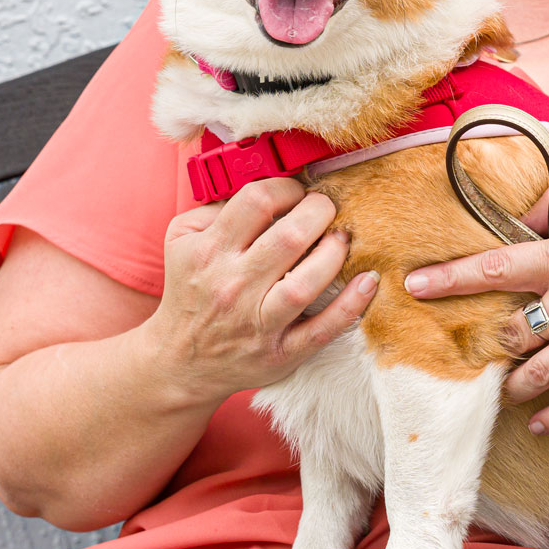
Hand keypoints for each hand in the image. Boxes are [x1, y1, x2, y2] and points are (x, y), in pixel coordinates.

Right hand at [150, 178, 377, 402]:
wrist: (180, 360)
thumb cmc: (190, 292)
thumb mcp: (181, 241)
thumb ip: (214, 208)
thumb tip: (263, 189)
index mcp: (209, 252)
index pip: (258, 201)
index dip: (288, 188)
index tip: (298, 193)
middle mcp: (233, 286)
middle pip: (290, 237)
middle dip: (320, 212)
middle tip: (328, 209)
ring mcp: (258, 322)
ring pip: (306, 282)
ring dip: (335, 253)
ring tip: (342, 239)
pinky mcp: (281, 352)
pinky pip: (323, 329)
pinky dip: (351, 305)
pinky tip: (368, 281)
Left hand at [404, 186, 548, 433]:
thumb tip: (515, 217)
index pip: (495, 267)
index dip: (450, 279)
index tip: (415, 286)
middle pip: (510, 333)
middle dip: (489, 344)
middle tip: (480, 349)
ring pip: (535, 376)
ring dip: (513, 385)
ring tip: (507, 387)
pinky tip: (538, 423)